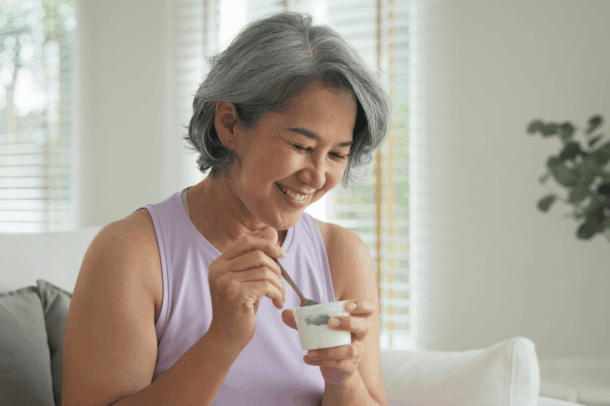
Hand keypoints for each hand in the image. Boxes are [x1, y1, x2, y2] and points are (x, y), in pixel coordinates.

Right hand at [207, 234, 286, 349]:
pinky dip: (277, 293)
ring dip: (279, 285)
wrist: (225, 339)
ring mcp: (225, 282)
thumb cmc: (238, 310)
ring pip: (266, 272)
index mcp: (218, 264)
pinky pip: (267, 285)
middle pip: (259, 256)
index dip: (267, 244)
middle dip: (276, 269)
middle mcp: (218, 270)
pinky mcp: (236, 295)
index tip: (282, 255)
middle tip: (280, 285)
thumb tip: (272, 231)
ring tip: (279, 297)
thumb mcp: (247, 281)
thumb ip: (256, 259)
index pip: (246, 242)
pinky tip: (277, 303)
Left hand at [281, 298, 375, 385]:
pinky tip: (308, 358)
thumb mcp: (317, 328)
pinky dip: (322, 361)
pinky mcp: (350, 366)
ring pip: (351, 350)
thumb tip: (285, 313)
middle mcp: (360, 335)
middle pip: (365, 326)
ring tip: (311, 350)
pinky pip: (339, 364)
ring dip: (330, 350)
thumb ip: (302, 320)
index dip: (362, 305)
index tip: (347, 306)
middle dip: (349, 323)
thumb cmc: (329, 341)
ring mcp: (357, 352)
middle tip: (331, 322)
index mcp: (355, 319)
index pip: (369, 308)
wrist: (335, 369)